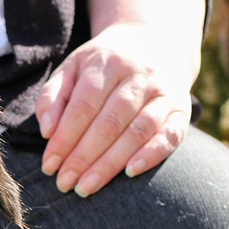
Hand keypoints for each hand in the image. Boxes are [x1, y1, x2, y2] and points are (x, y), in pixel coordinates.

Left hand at [34, 21, 195, 197]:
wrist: (155, 41)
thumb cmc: (104, 64)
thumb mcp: (73, 68)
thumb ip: (52, 96)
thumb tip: (46, 131)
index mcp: (107, 62)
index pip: (83, 105)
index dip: (65, 138)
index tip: (49, 165)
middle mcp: (139, 75)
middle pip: (109, 122)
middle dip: (83, 157)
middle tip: (65, 183)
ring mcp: (163, 92)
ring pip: (137, 131)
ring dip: (110, 163)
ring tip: (86, 186)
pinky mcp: (182, 108)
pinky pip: (171, 134)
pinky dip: (152, 154)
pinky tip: (130, 172)